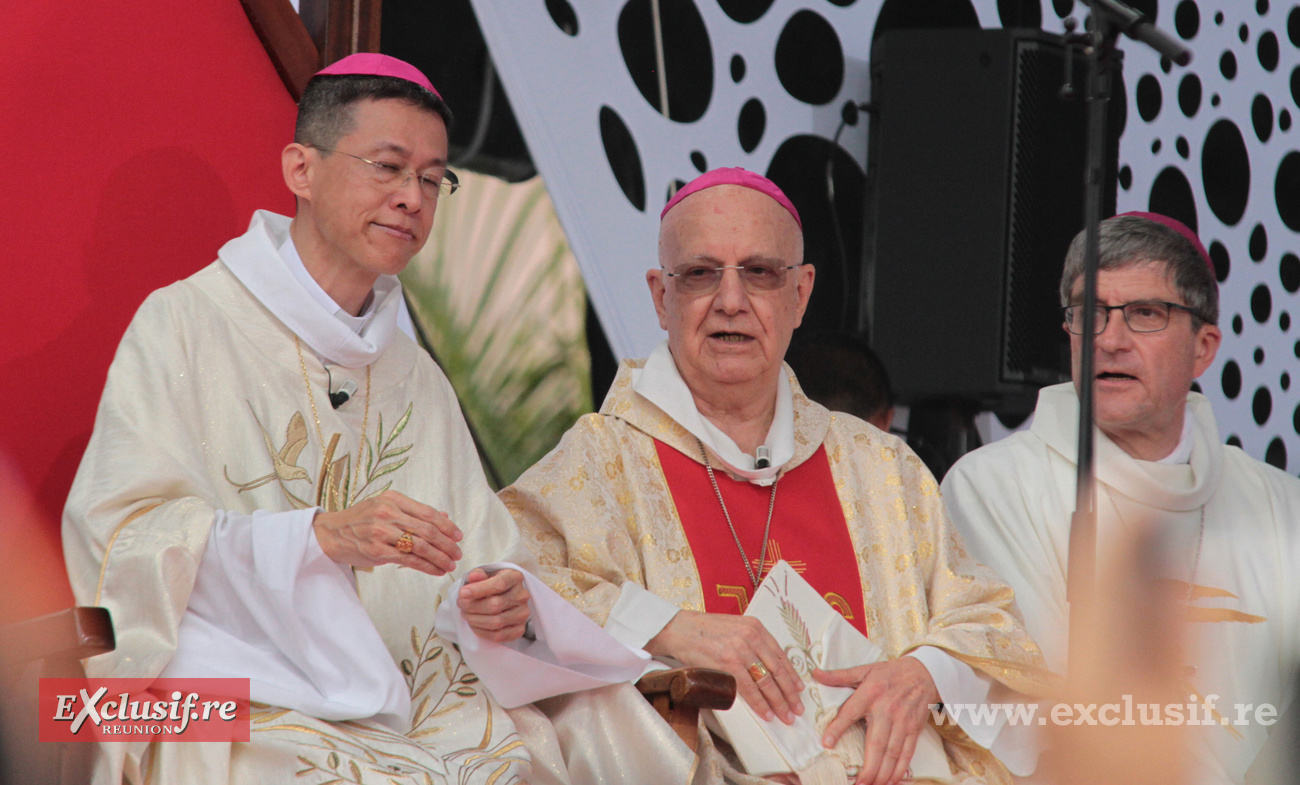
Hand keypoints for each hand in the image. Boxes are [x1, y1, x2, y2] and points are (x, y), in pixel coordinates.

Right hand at [312, 490, 461, 575]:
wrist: (330, 533)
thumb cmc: (360, 521)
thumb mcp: (385, 508)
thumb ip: (413, 512)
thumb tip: (444, 517)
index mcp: (393, 499)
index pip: (428, 513)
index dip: (447, 526)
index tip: (458, 536)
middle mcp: (388, 513)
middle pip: (427, 529)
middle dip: (446, 543)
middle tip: (457, 553)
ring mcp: (381, 532)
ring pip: (420, 545)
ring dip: (439, 557)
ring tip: (450, 564)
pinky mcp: (377, 551)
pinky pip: (408, 559)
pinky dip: (426, 566)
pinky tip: (436, 570)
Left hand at [457, 567, 531, 641]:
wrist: (503, 597)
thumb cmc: (491, 585)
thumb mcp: (484, 575)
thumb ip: (478, 575)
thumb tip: (473, 576)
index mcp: (515, 577)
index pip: (499, 584)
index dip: (479, 589)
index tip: (462, 593)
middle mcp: (522, 595)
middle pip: (495, 604)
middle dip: (473, 606)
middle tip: (461, 604)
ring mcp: (523, 613)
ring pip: (496, 622)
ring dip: (475, 620)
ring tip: (466, 614)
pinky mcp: (520, 629)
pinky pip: (499, 636)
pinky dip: (482, 632)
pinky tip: (474, 625)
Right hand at [645, 610, 803, 723]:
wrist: (679, 629)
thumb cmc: (704, 631)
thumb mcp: (734, 628)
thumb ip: (751, 642)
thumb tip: (764, 667)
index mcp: (755, 627)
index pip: (780, 655)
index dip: (791, 675)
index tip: (799, 690)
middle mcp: (751, 636)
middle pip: (777, 670)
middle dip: (790, 692)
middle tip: (797, 708)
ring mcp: (740, 649)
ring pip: (766, 681)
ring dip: (778, 701)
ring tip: (786, 715)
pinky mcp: (727, 662)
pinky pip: (748, 688)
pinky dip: (759, 703)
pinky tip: (766, 713)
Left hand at [813, 657, 939, 784]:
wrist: (923, 672)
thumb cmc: (890, 673)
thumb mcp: (864, 669)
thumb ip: (839, 676)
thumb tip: (815, 674)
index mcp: (870, 693)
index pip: (850, 712)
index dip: (838, 728)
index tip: (827, 744)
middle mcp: (887, 710)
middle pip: (877, 743)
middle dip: (868, 767)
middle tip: (858, 783)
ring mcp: (903, 722)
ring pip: (892, 752)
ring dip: (882, 773)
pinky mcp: (914, 729)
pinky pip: (907, 753)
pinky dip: (900, 769)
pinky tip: (891, 781)